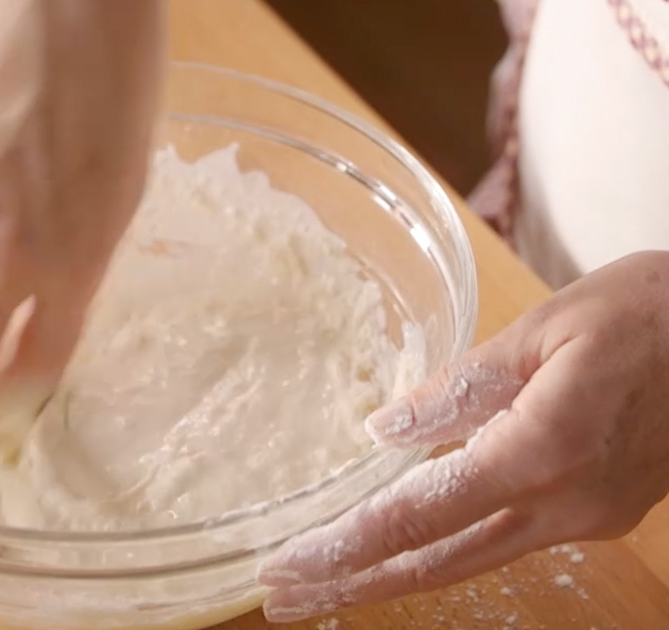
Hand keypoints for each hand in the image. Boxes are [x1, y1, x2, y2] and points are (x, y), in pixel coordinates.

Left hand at [259, 250, 668, 621]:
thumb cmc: (650, 313)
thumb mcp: (544, 329)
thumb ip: (460, 385)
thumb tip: (382, 431)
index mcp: (543, 450)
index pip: (419, 514)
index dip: (345, 547)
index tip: (287, 569)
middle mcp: (565, 505)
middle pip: (436, 562)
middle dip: (353, 584)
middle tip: (281, 599)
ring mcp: (586, 518)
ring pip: (470, 562)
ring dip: (392, 576)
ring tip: (327, 584)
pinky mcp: (597, 513)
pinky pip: (504, 540)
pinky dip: (443, 551)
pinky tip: (405, 549)